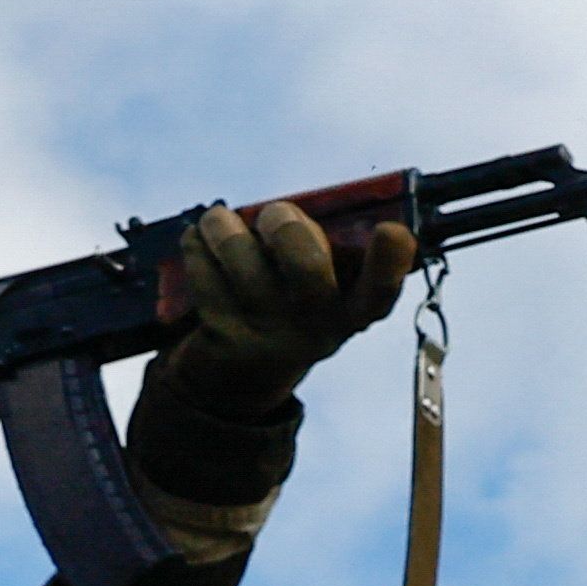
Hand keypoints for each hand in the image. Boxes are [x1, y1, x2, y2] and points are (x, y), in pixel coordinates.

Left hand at [156, 200, 413, 412]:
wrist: (243, 375)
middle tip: (274, 214)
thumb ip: (320, 247)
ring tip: (218, 219)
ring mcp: (269, 335)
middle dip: (283, 223)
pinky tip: (198, 243)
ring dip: (223, 227)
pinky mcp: (223, 337)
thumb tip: (283, 210)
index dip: (390, 262)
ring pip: (242, 261)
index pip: (380, 291)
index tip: (390, 231)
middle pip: (306, 266)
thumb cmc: (290, 305)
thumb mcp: (321, 289)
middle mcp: (316, 328)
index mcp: (351, 311)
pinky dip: (196, 248)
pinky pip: (204, 275)